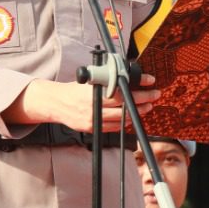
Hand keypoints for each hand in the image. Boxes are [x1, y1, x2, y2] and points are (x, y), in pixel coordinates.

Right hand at [16, 75, 159, 131]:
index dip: (138, 87)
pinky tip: (130, 117)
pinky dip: (124, 122)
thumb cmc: (73, 90)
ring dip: (137, 112)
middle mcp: (94, 106)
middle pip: (126, 105)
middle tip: (153, 95)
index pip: (122, 90)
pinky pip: (113, 127)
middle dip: (143, 100)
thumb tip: (126, 79)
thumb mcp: (89, 80)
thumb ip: (105, 81)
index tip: (149, 82)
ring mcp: (94, 119)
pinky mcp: (92, 128)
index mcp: (94, 92)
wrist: (55, 104)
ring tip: (146, 107)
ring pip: (122, 118)